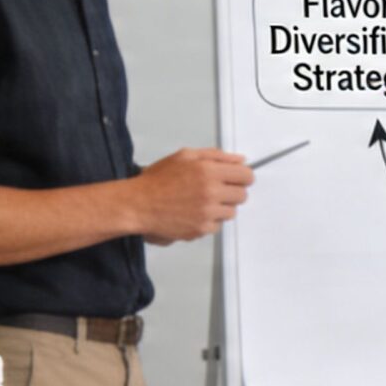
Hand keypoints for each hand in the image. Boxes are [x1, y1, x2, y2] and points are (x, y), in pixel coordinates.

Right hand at [129, 147, 251, 241]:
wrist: (138, 204)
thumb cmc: (158, 179)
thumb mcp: (185, 157)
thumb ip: (216, 156)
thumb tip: (240, 160)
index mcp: (209, 170)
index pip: (246, 175)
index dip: (243, 176)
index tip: (237, 178)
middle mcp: (211, 192)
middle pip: (242, 195)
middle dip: (233, 192)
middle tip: (216, 190)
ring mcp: (207, 213)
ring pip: (231, 212)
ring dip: (221, 207)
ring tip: (202, 202)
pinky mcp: (201, 229)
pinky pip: (217, 225)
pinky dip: (209, 220)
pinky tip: (194, 213)